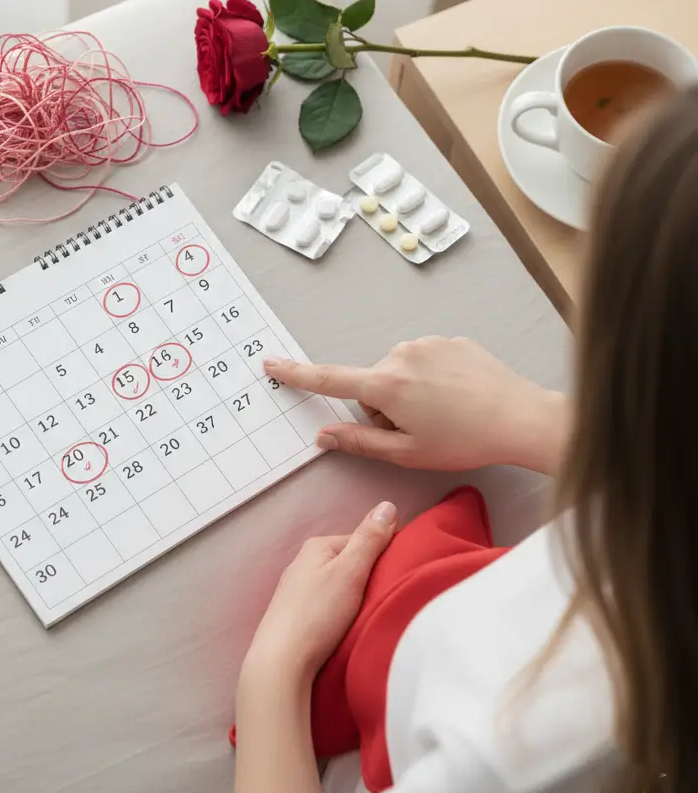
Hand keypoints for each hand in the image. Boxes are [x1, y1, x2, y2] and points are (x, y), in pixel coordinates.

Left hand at [242, 502, 396, 685]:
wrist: (281, 662)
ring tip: (366, 617)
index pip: (361, 540)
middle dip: (367, 579)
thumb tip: (387, 505)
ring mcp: (297, 591)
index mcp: (317, 546)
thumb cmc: (317, 614)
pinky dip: (340, 614)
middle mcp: (303, 563)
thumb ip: (370, 540)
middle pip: (349, 564)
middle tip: (383, 599)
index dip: (382, 557)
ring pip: (338, 586)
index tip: (396, 577)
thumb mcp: (350, 572)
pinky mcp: (296, 616)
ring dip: (354, 598)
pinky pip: (327, 606)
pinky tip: (345, 629)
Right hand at [264, 337, 566, 473]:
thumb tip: (323, 436)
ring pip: (398, 372)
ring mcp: (427, 343)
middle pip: (372, 384)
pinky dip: (433, 379)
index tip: (270, 363)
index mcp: (385, 384)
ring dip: (409, 392)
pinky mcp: (450, 339)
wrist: (522, 418)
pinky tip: (459, 397)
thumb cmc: (464, 442)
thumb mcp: (406, 453)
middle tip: (419, 430)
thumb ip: (359, 442)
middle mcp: (400, 354)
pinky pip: (425, 360)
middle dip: (385, 406)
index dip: (296, 374)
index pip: (329, 379)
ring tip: (445, 414)